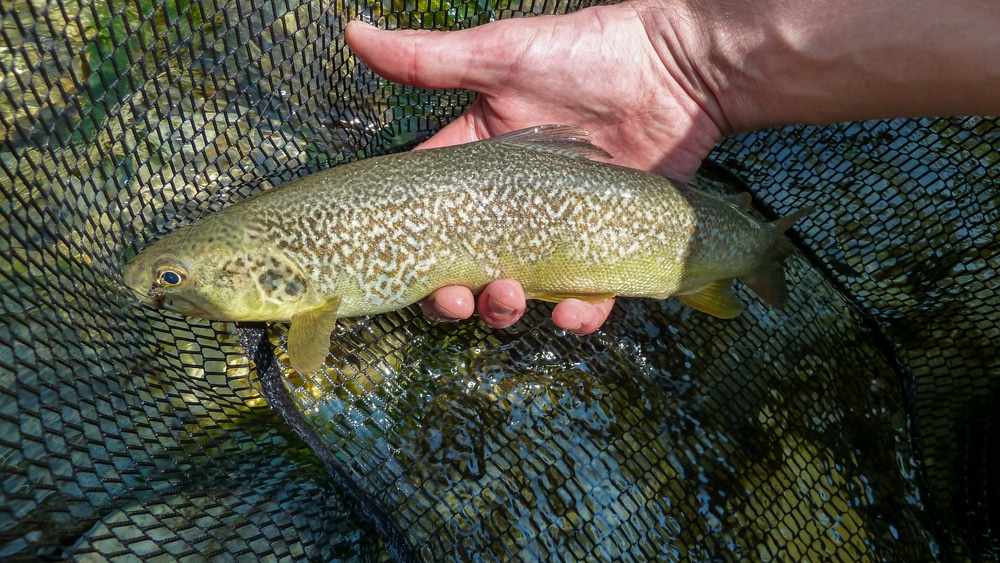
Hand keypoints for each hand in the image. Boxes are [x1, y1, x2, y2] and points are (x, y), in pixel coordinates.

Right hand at [346, 3, 722, 333]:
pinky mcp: (605, 248)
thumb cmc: (588, 54)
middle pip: (466, 267)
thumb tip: (353, 30)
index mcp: (478, 167)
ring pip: (518, 290)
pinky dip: (578, 316)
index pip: (430, 216)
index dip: (408, 246)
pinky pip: (587, 297)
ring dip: (504, 309)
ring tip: (507, 298)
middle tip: (454, 297)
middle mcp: (512, 207)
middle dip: (451, 293)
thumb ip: (428, 59)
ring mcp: (558, 232)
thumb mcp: (500, 55)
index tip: (395, 265)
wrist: (677, 69)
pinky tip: (570, 313)